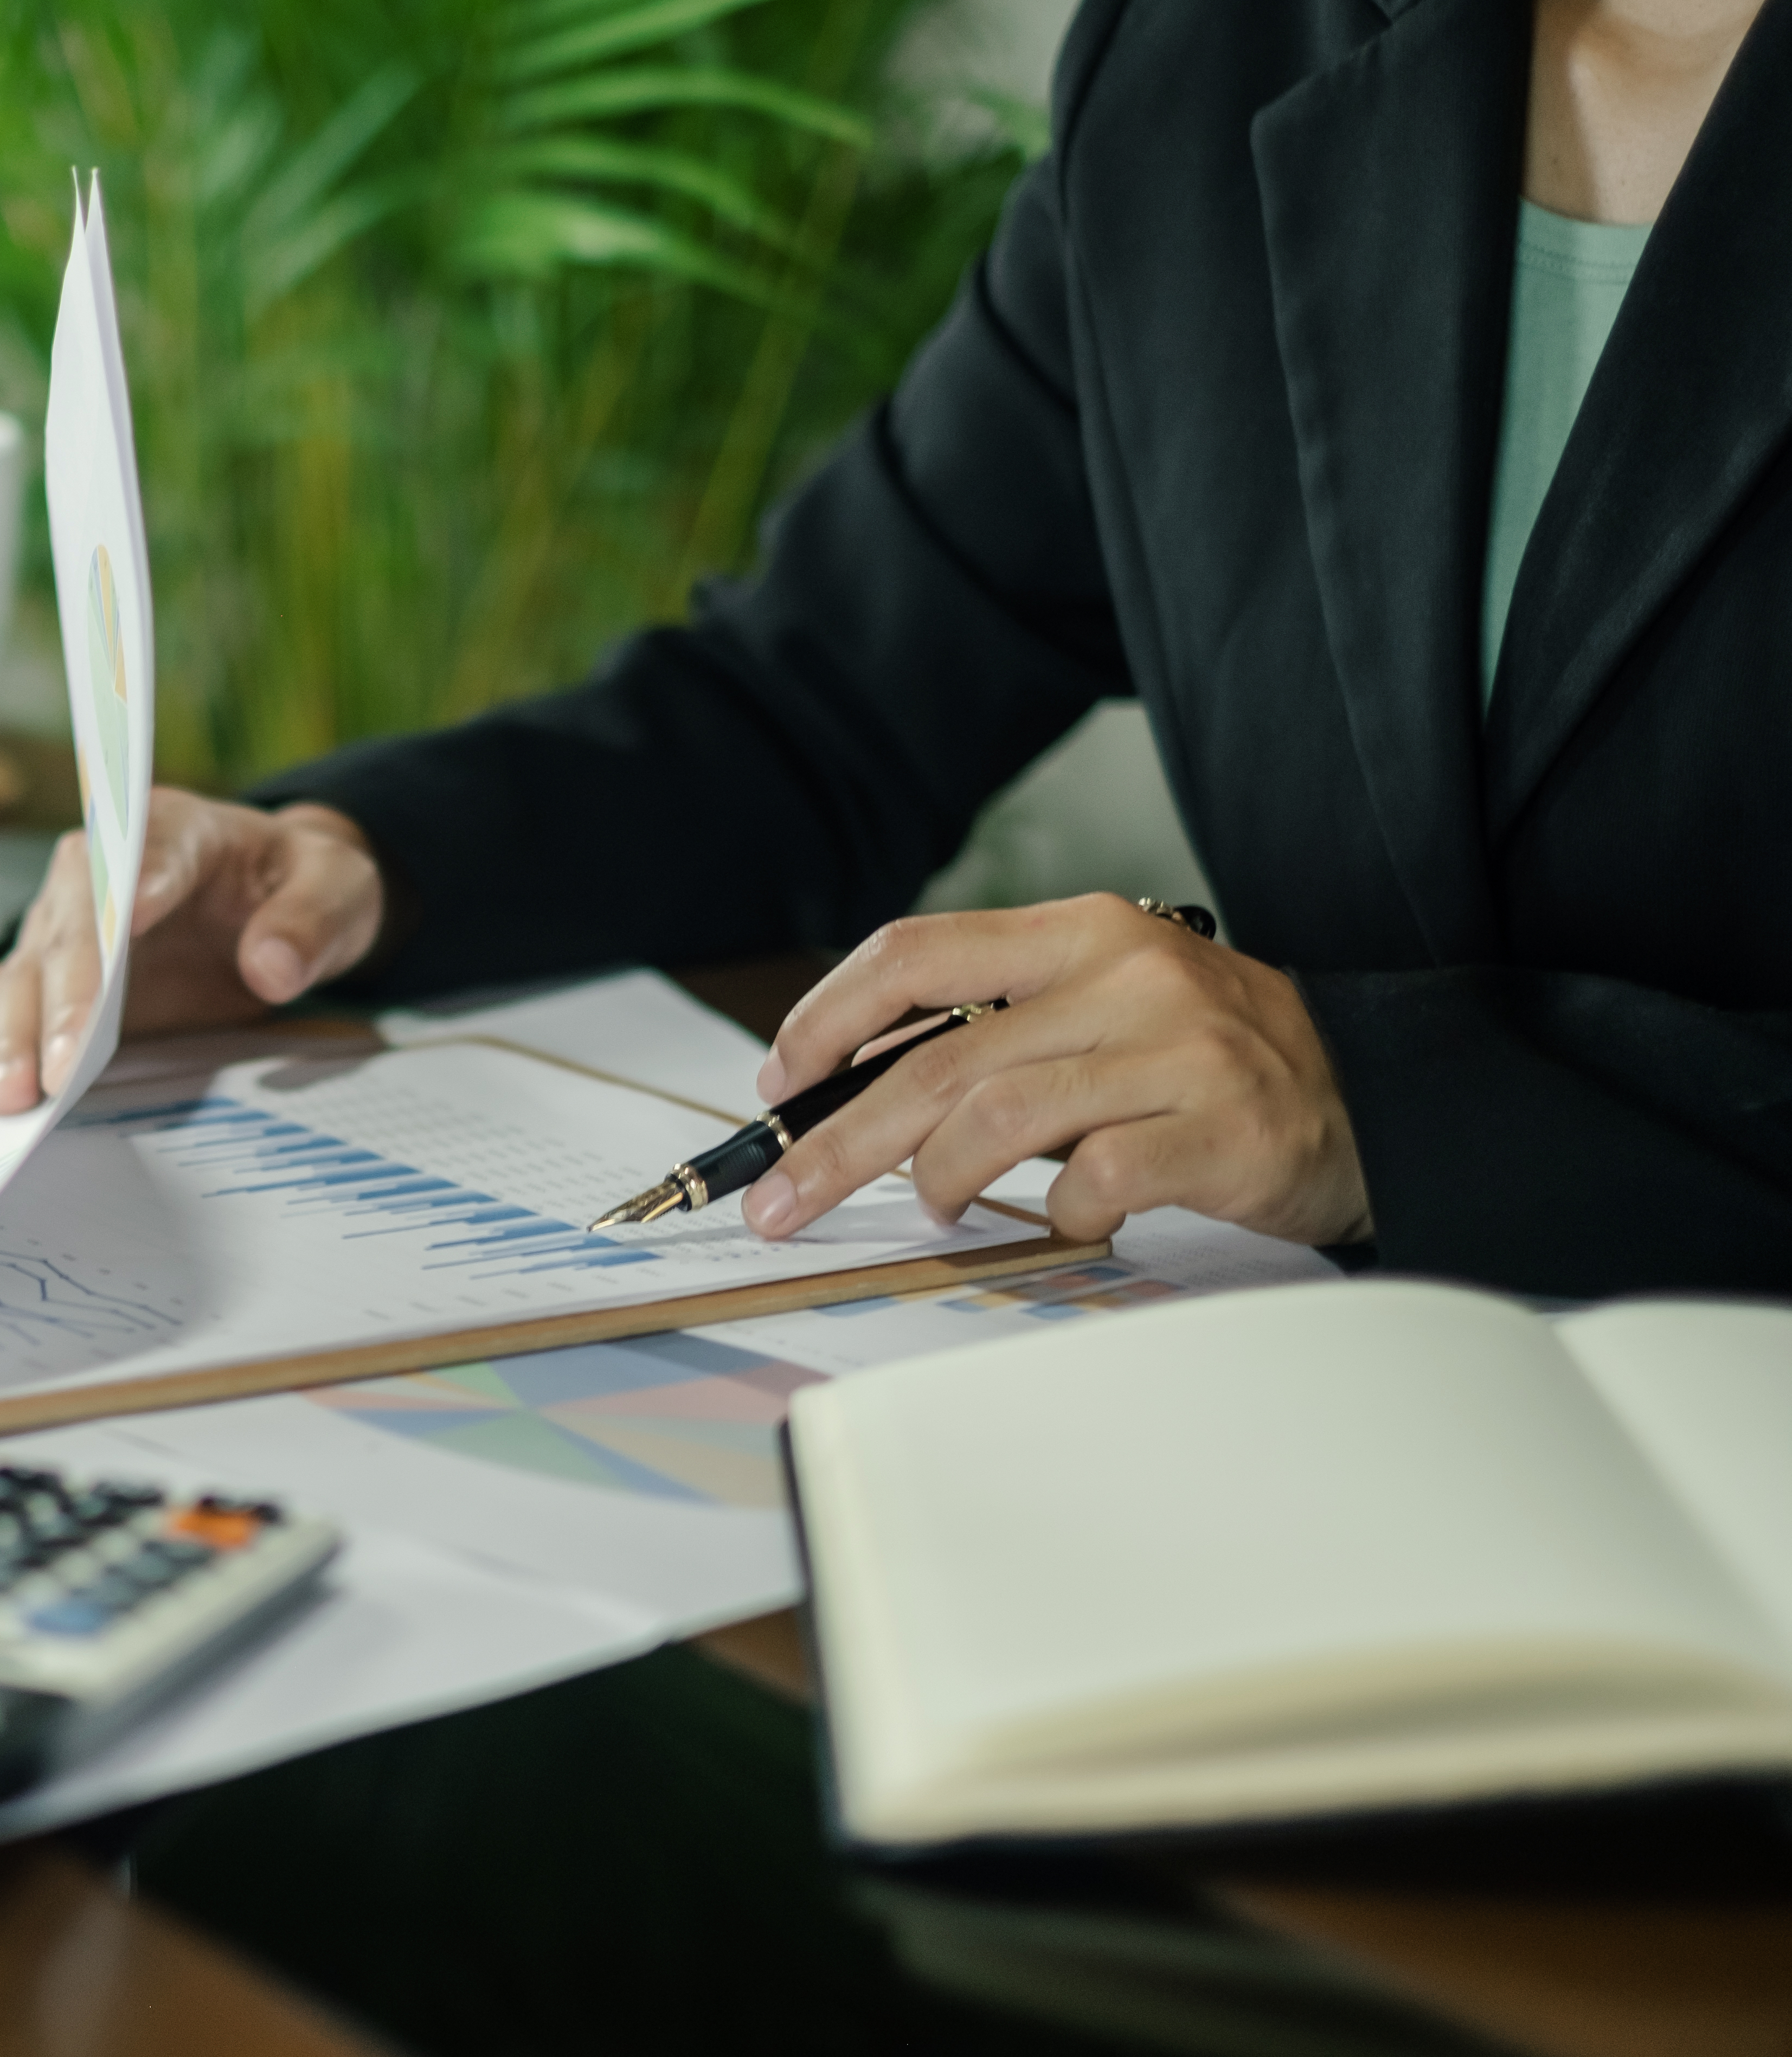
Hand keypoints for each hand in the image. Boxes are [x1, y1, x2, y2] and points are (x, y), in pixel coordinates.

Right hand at [0, 791, 385, 1114]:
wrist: (276, 898)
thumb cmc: (301, 885)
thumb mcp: (338, 891)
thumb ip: (309, 923)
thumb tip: (273, 967)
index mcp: (174, 827)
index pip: (151, 848)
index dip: (140, 881)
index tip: (134, 918)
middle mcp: (101, 870)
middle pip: (74, 930)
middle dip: (65, 1000)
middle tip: (61, 1070)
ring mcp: (64, 925)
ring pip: (22, 972)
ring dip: (9, 1036)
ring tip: (9, 1097)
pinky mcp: (47, 974)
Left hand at [742, 895, 1371, 1247]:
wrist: (1376, 1092)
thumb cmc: (1207, 1062)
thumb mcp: (1100, 1010)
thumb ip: (994, 1032)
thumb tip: (849, 1091)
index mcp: (1079, 933)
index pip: (915, 953)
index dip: (826, 1016)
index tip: (777, 1080)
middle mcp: (1125, 977)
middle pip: (935, 1059)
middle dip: (837, 1139)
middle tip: (782, 1198)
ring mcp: (1177, 1051)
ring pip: (997, 1117)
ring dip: (938, 1177)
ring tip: (935, 1203)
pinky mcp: (1221, 1129)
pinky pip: (1093, 1180)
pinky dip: (1059, 1214)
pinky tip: (1068, 1220)